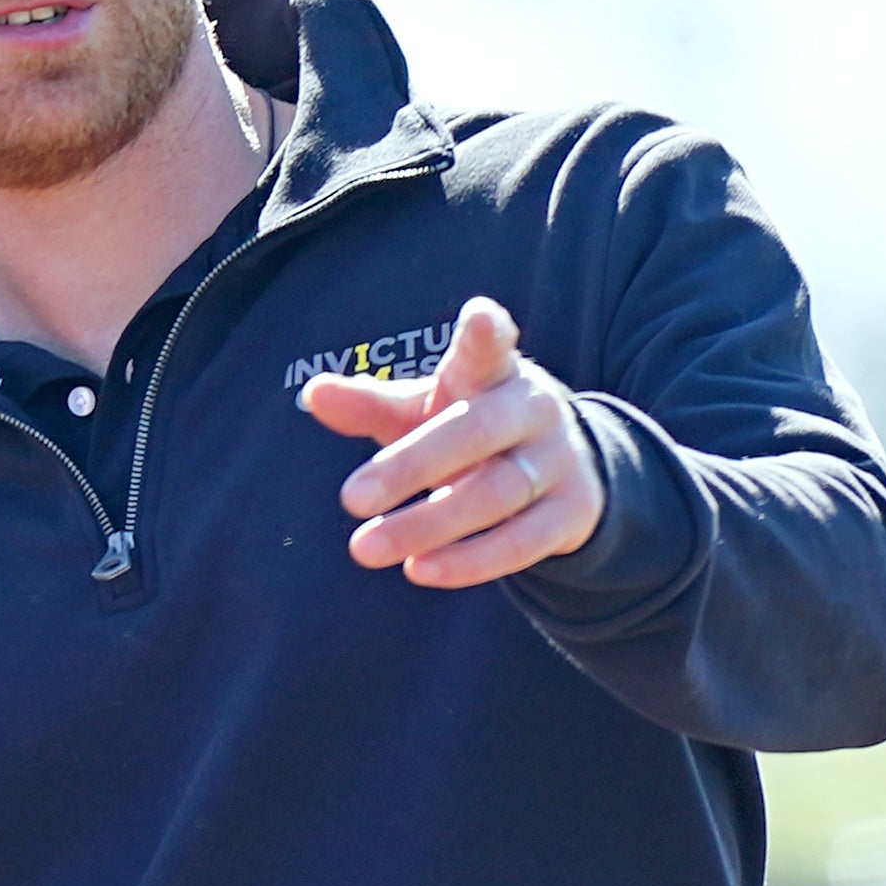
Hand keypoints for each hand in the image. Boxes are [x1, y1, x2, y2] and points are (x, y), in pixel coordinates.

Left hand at [299, 296, 601, 586]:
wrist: (558, 472)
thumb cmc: (469, 429)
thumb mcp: (423, 411)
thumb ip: (370, 405)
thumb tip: (313, 394)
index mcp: (493, 374)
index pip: (490, 349)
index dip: (486, 334)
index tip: (478, 316)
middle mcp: (532, 410)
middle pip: (474, 433)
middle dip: (411, 467)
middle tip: (350, 499)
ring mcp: (559, 461)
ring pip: (496, 493)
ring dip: (428, 525)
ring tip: (365, 548)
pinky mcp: (573, 513)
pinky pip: (522, 543)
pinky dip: (470, 562)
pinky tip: (420, 569)